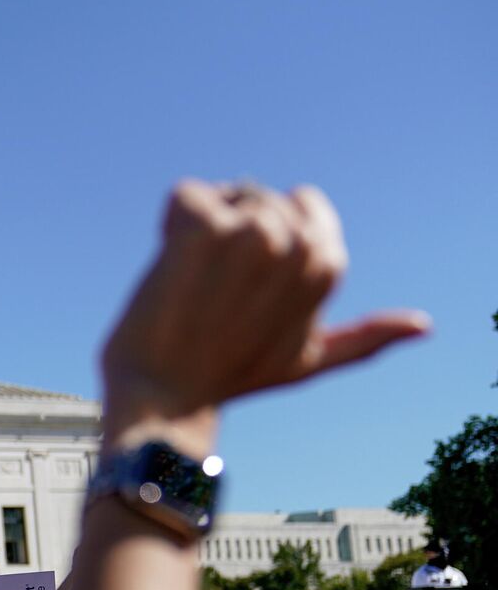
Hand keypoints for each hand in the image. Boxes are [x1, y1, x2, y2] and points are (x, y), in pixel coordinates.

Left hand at [99, 182, 425, 456]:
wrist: (164, 393)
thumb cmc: (232, 376)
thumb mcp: (307, 360)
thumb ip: (364, 338)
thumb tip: (424, 326)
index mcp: (327, 263)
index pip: (301, 204)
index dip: (261, 238)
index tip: (243, 282)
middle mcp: (298, 243)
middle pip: (257, 198)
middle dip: (228, 232)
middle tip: (212, 291)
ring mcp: (253, 233)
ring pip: (222, 196)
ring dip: (197, 232)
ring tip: (191, 284)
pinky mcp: (206, 227)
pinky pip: (184, 196)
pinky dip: (169, 225)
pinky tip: (169, 269)